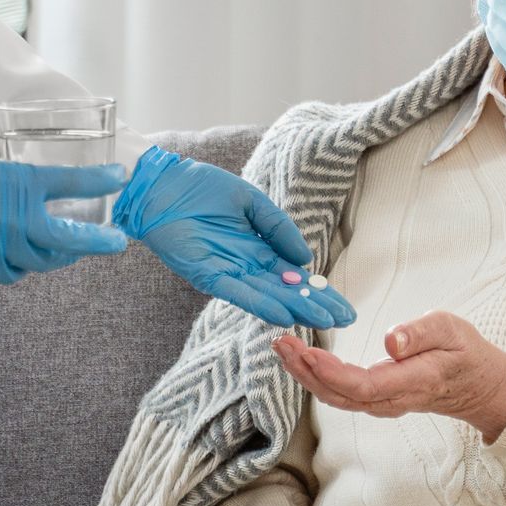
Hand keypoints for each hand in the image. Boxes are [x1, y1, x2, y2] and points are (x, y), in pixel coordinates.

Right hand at [0, 125, 128, 282]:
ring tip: (72, 250)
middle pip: (70, 238)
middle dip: (98, 242)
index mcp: (19, 183)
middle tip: (118, 242)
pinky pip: (13, 273)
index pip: (72, 183)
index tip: (119, 177)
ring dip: (61, 255)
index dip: (100, 181)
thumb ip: (10, 181)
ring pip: (43, 260)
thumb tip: (22, 191)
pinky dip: (23, 267)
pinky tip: (24, 259)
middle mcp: (16, 218)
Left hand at [111, 146, 357, 327]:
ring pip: (267, 295)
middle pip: (286, 291)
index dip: (318, 291)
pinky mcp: (207, 275)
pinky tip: (283, 313)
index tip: (343, 306)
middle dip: (314, 305)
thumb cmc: (201, 187)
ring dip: (294, 308)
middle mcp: (246, 265)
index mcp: (257, 248)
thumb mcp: (250, 201)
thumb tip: (305, 258)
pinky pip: (237, 292)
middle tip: (344, 320)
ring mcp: (227, 272)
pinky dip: (259, 303)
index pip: (294, 275)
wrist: (161, 184)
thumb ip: (277, 226)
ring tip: (321, 321)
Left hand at [270, 310, 505, 437]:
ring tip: (283, 347)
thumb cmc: (465, 353)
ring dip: (305, 375)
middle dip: (306, 371)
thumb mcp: (453, 330)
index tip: (308, 352)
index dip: (333, 373)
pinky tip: (301, 359)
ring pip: (337, 397)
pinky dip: (316, 377)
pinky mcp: (376, 400)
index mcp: (413, 381)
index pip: (365, 386)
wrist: (478, 387)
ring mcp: (383, 403)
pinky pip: (341, 394)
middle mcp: (393, 399)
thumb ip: (422, 334)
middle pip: (342, 395)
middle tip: (281, 342)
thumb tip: (391, 342)